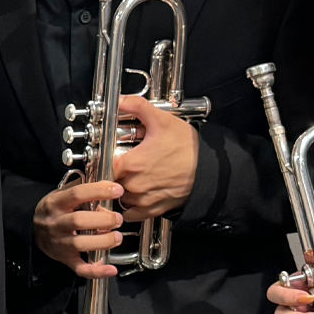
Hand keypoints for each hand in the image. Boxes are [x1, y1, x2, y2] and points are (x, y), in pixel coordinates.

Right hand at [34, 180, 125, 277]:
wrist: (33, 231)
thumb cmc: (54, 211)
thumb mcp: (61, 194)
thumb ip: (83, 188)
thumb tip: (108, 186)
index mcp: (56, 203)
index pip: (77, 194)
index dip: (99, 191)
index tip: (117, 190)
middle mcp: (56, 223)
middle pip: (79, 221)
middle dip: (103, 219)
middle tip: (118, 218)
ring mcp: (60, 243)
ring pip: (80, 244)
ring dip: (103, 241)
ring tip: (117, 237)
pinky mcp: (65, 259)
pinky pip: (80, 268)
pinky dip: (96, 271)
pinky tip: (111, 269)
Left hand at [111, 95, 197, 219]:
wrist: (211, 170)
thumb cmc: (189, 148)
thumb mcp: (162, 121)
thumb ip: (137, 107)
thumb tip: (121, 100)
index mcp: (131, 164)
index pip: (102, 165)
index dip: (102, 159)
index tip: (107, 155)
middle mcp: (134, 185)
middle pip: (109, 180)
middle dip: (113, 172)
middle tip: (123, 163)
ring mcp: (143, 199)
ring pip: (119, 197)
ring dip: (120, 189)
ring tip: (132, 177)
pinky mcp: (153, 210)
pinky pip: (131, 213)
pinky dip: (130, 206)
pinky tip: (136, 194)